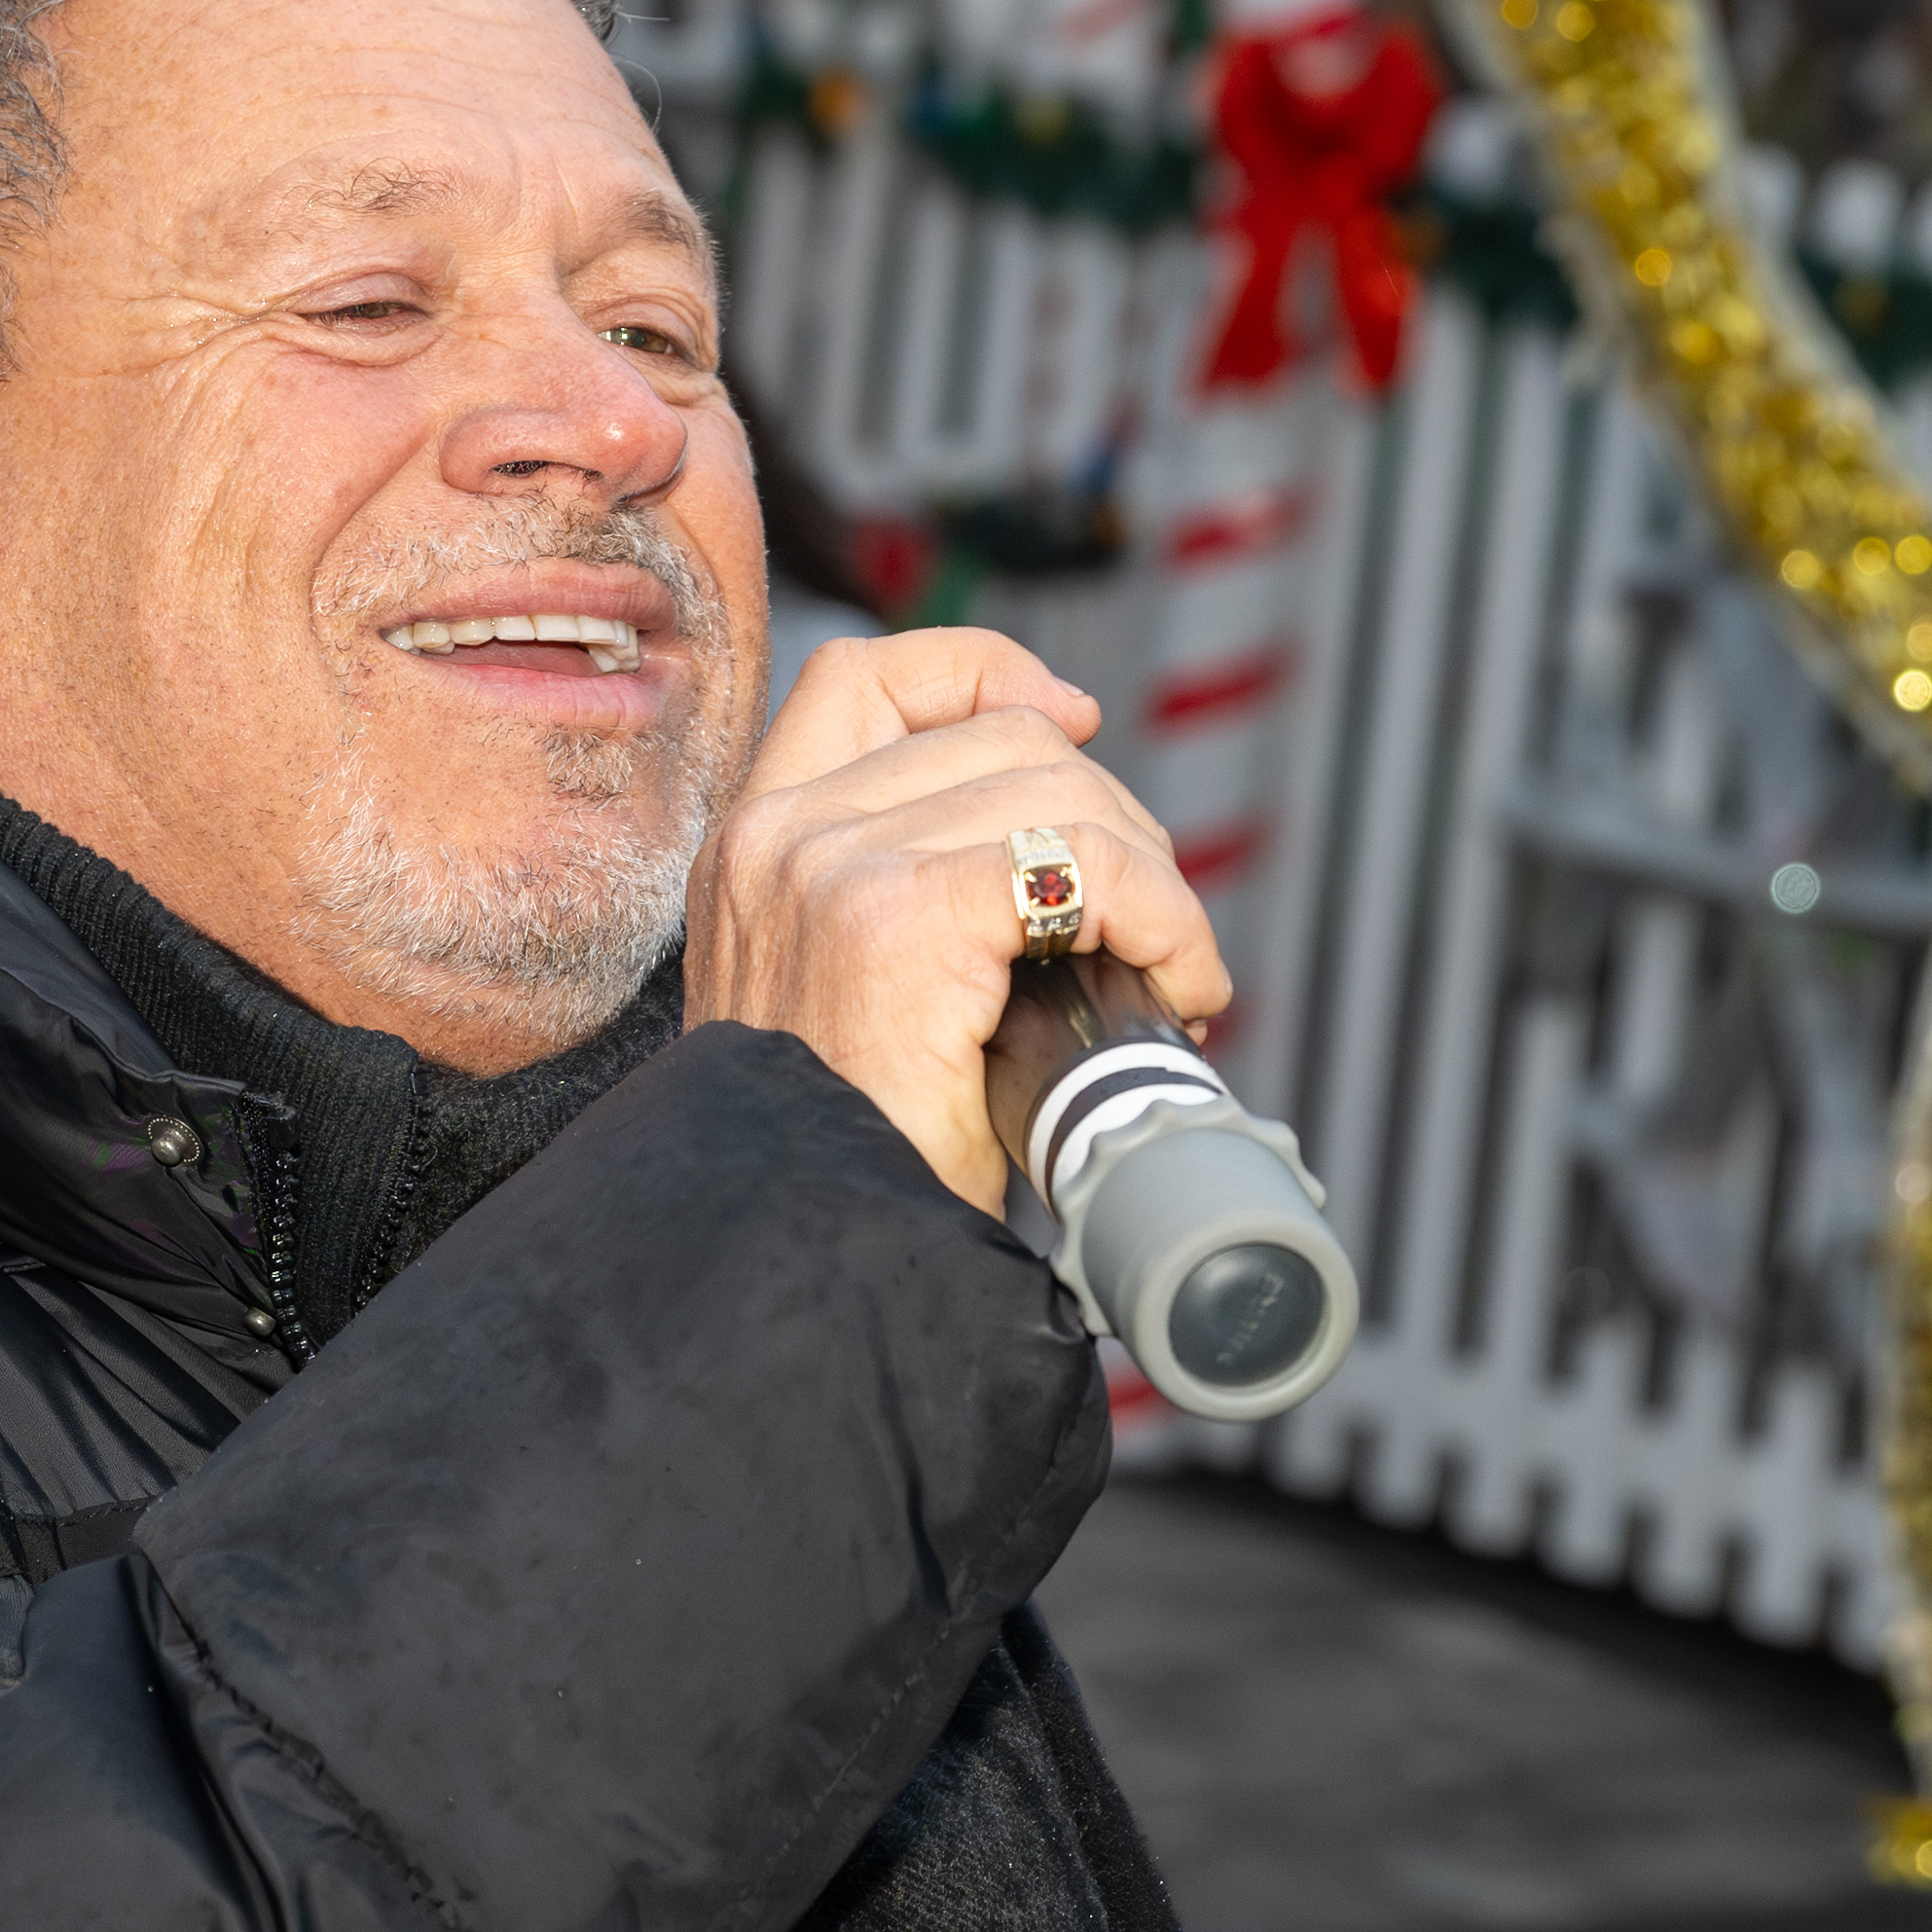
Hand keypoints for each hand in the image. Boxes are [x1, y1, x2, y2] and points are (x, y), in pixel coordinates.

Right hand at [683, 629, 1228, 1211]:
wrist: (802, 1260)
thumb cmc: (843, 1159)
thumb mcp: (835, 1002)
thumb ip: (894, 902)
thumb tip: (1050, 858)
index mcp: (752, 846)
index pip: (862, 677)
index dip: (982, 671)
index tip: (1074, 722)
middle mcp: (776, 836)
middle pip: (1001, 733)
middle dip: (1111, 820)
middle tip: (1146, 932)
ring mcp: (829, 865)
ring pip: (1061, 791)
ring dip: (1152, 880)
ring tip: (1167, 972)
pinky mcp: (899, 916)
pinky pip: (1090, 866)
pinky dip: (1165, 917)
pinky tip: (1179, 985)